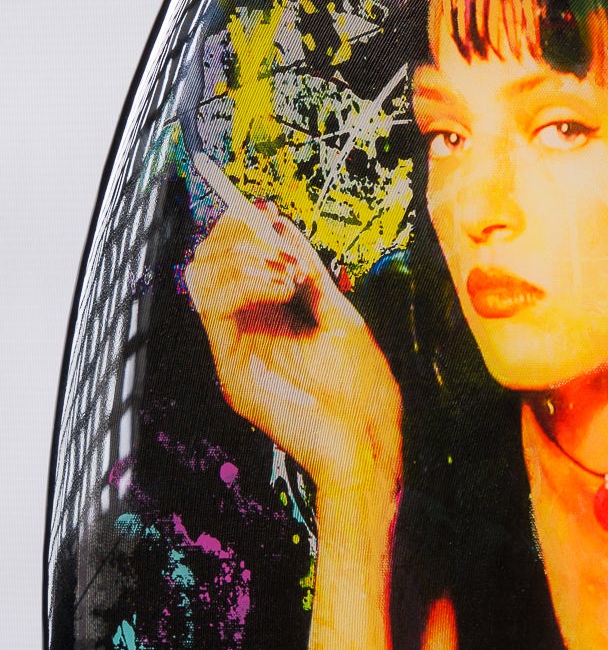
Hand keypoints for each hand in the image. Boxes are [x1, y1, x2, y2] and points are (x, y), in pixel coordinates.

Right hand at [184, 201, 400, 512]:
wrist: (364, 442)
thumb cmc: (363, 390)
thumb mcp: (341, 319)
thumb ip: (309, 278)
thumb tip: (281, 228)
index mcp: (275, 319)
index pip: (239, 262)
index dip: (244, 229)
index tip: (265, 207)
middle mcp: (248, 330)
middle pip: (212, 262)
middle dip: (239, 236)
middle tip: (277, 239)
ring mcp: (236, 347)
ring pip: (201, 276)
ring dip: (242, 256)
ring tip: (286, 269)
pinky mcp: (230, 365)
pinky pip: (210, 304)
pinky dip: (242, 280)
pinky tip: (281, 285)